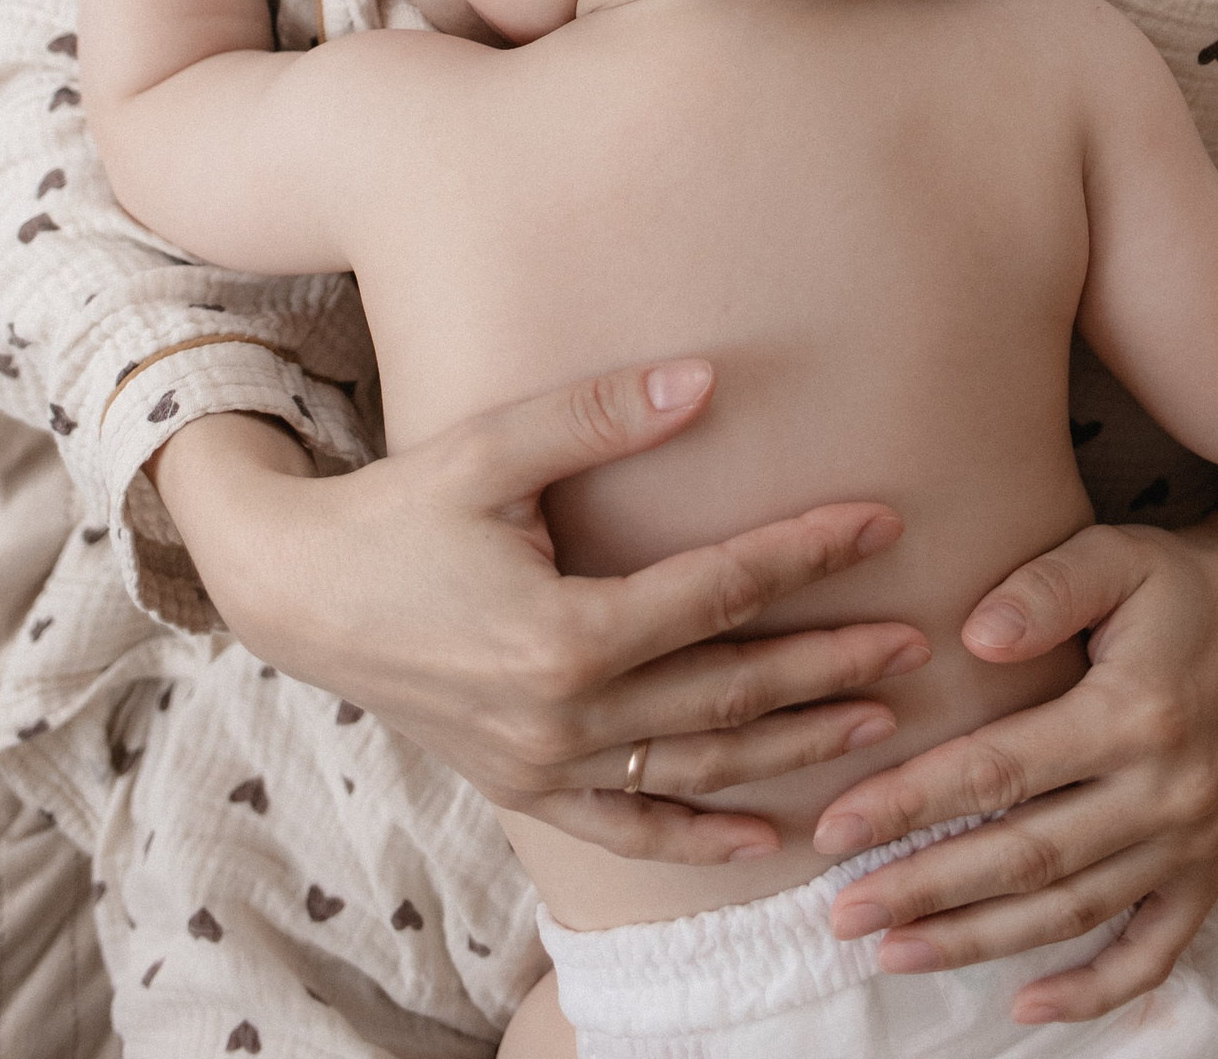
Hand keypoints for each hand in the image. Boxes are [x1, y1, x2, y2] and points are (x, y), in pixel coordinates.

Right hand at [151, 362, 931, 863]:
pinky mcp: (524, 787)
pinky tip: (763, 835)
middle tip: (919, 641)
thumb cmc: (398, 507)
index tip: (880, 524)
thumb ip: (597, 417)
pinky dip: (699, 837)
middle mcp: (563, 716)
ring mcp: (544, 765)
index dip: (805, 554)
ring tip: (882, 728)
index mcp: (565, 632)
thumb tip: (705, 381)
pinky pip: (628, 830)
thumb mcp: (488, 448)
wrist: (298, 594)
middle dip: (830, 665)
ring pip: (697, 769)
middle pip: (728, 692)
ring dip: (793, 749)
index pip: (718, 591)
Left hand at [798, 513, 1217, 1021]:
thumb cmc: (1174, 583)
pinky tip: (1024, 1005)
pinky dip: (1093, 991)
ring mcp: (1195, 844)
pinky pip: (1153, 952)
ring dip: (979, 942)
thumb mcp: (1114, 555)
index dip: (913, 803)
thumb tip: (976, 636)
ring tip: (894, 953)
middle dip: (926, 890)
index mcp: (1136, 714)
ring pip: (1072, 912)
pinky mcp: (1211, 873)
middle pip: (1027, 857)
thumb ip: (1045, 589)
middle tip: (842, 914)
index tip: (836, 829)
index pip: (1001, 771)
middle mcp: (1170, 792)